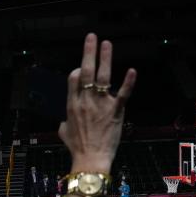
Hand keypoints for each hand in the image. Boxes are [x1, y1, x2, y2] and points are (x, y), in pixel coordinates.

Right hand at [58, 34, 136, 172]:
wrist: (90, 159)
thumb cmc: (77, 148)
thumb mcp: (63, 132)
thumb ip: (64, 122)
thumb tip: (64, 121)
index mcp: (72, 104)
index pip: (74, 78)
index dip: (78, 69)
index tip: (82, 67)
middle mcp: (85, 100)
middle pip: (86, 71)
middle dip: (88, 52)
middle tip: (91, 37)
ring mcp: (101, 104)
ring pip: (103, 77)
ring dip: (105, 58)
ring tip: (106, 43)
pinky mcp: (115, 111)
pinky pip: (123, 94)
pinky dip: (128, 82)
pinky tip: (132, 71)